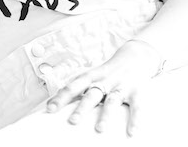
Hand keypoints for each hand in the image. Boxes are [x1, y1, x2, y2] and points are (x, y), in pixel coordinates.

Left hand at [45, 39, 163, 136]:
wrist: (136, 56)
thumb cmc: (108, 71)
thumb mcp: (91, 75)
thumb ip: (75, 87)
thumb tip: (52, 100)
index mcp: (91, 77)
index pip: (74, 86)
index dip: (61, 97)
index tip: (50, 109)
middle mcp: (105, 81)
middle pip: (92, 94)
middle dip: (82, 108)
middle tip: (72, 121)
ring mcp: (121, 86)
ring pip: (112, 101)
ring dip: (106, 114)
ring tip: (99, 129)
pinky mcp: (137, 91)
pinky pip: (136, 106)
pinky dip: (134, 119)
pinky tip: (131, 132)